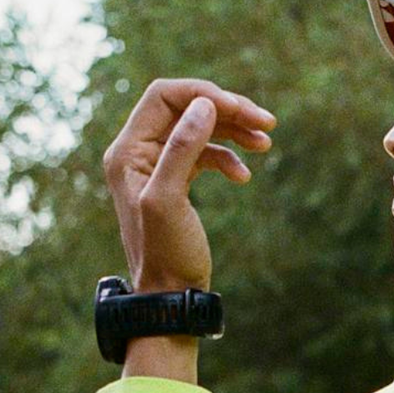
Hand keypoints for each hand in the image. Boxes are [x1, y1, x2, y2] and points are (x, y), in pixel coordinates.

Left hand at [103, 79, 276, 291]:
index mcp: (127, 151)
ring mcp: (156, 166)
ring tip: (266, 143)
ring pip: (199, 128)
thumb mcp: (169, 200)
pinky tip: (244, 176)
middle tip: (266, 123)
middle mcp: (137, 152)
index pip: (164, 96)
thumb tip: (205, 104)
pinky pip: (204, 153)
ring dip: (234, 130)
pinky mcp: (176, 181)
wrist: (170, 297)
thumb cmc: (166, 255)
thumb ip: (183, 149)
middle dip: (227, 110)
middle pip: (186, 108)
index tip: (240, 109)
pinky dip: (228, 157)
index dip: (204, 95)